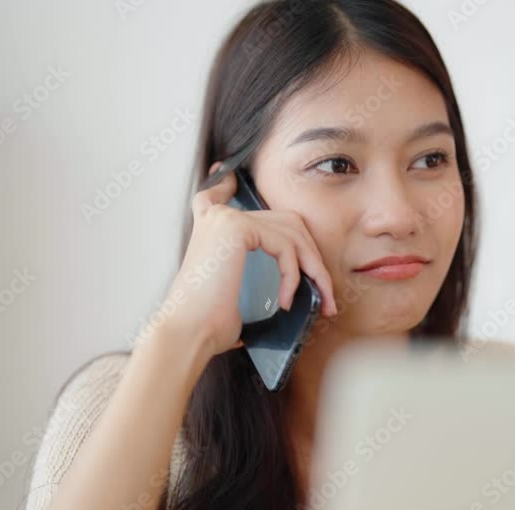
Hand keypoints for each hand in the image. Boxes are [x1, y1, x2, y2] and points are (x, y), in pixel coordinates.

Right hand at [159, 162, 337, 358]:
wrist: (188, 333)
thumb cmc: (208, 322)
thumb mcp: (232, 292)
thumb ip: (249, 275)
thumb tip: (284, 289)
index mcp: (210, 229)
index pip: (218, 194)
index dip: (226, 183)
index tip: (226, 171)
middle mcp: (215, 217)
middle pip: (283, 220)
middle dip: (311, 255)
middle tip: (325, 291)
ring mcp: (225, 218)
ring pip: (292, 232)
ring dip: (313, 268)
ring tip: (321, 300)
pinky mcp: (236, 227)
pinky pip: (285, 246)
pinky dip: (293, 275)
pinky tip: (285, 301)